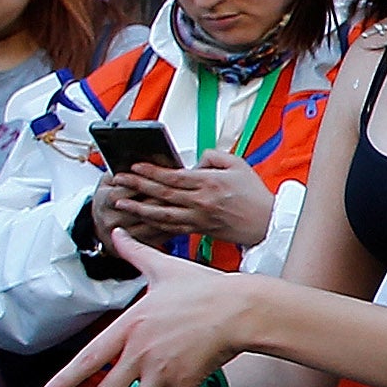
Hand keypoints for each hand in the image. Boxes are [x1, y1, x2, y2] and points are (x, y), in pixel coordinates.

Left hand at [37, 231, 257, 386]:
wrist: (241, 306)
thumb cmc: (203, 286)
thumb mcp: (163, 267)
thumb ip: (135, 253)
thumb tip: (117, 232)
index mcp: (129, 328)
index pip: (87, 359)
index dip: (62, 382)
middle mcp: (140, 353)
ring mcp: (163, 370)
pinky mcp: (188, 382)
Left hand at [106, 151, 277, 248]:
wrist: (267, 222)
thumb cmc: (255, 195)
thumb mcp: (238, 164)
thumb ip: (213, 156)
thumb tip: (195, 160)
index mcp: (209, 182)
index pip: (173, 176)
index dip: (151, 171)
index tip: (135, 167)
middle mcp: (201, 201)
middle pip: (162, 193)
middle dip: (137, 186)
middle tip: (119, 181)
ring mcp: (199, 217)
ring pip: (162, 213)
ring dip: (139, 208)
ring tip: (121, 204)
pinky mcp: (199, 229)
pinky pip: (172, 227)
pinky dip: (154, 224)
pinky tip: (142, 221)